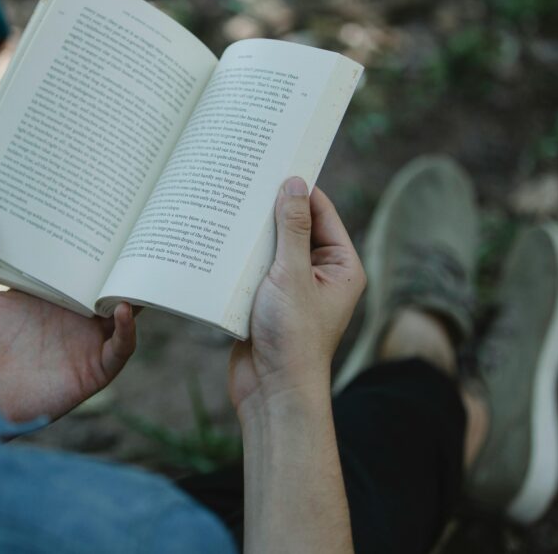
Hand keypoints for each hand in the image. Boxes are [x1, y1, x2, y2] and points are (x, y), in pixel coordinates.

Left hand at [0, 204, 135, 422]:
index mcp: (44, 297)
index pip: (77, 265)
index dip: (91, 242)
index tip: (101, 209)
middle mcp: (68, 317)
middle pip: (106, 284)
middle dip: (122, 260)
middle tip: (133, 228)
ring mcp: (83, 343)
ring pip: (123, 312)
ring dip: (133, 290)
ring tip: (138, 262)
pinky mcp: (91, 369)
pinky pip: (121, 349)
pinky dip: (129, 331)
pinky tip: (123, 309)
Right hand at [229, 178, 364, 411]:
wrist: (272, 393)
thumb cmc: (293, 338)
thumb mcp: (292, 275)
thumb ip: (293, 228)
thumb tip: (294, 184)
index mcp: (341, 266)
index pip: (321, 212)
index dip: (298, 188)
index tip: (272, 163)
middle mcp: (320, 274)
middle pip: (294, 227)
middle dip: (269, 210)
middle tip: (242, 180)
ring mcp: (292, 288)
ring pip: (270, 248)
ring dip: (251, 235)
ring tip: (225, 206)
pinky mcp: (266, 302)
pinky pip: (253, 270)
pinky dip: (238, 258)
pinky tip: (216, 241)